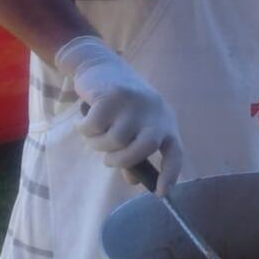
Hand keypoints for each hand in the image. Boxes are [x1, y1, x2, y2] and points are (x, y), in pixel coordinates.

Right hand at [55, 36, 182, 192]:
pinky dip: (84, 129)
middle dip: (120, 160)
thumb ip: (133, 154)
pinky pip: (93, 128)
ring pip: (113, 141)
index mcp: (165, 122)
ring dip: (97, 143)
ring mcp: (134, 103)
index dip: (170, 174)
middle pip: (142, 149)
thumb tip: (133, 180)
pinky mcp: (111, 95)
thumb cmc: (118, 105)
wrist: (100, 64)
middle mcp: (154, 112)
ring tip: (94, 133)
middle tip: (108, 159)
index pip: (175, 152)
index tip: (161, 193)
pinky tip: (84, 121)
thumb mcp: (131, 127)